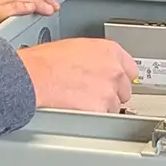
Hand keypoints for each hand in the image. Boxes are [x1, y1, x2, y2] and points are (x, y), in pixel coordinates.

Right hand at [18, 39, 138, 112]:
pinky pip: (104, 117)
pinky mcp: (101, 108)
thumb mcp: (77, 48)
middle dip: (112, 93)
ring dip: (102, 106)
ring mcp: (110, 90)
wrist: (34, 76)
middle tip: (93, 93)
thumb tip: (98, 66)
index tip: (114, 82)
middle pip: (125, 89)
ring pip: (115, 106)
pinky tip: (80, 108)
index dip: (120, 78)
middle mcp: (114, 69)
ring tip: (82, 101)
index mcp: (110, 51)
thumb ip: (96, 57)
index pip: (131, 69)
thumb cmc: (46, 61)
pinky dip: (94, 116)